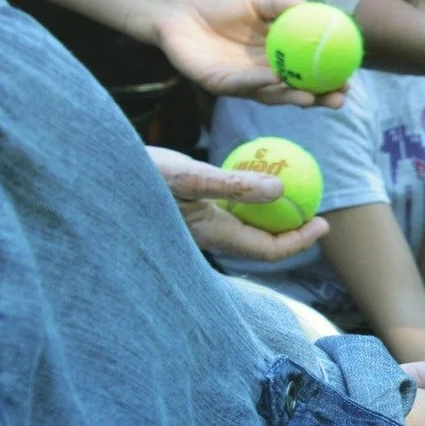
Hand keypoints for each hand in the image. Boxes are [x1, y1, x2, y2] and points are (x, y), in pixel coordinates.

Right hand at [149, 146, 328, 260]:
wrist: (100, 175)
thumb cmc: (141, 176)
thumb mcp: (190, 177)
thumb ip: (235, 185)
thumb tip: (281, 189)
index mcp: (212, 234)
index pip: (266, 249)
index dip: (299, 241)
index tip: (325, 224)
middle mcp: (207, 234)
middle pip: (259, 241)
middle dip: (290, 230)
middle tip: (317, 211)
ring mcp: (197, 222)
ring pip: (244, 225)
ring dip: (270, 214)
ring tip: (295, 194)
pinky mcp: (188, 208)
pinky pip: (228, 208)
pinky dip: (249, 198)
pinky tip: (258, 178)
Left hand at [153, 0, 344, 107]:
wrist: (179, 13)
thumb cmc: (220, 6)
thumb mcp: (258, 0)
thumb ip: (284, 6)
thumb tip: (317, 8)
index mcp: (277, 57)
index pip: (309, 73)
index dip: (330, 78)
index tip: (351, 79)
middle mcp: (264, 74)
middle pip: (297, 91)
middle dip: (319, 99)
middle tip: (340, 99)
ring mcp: (243, 83)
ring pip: (272, 95)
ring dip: (293, 98)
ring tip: (312, 98)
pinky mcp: (220, 85)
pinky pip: (242, 85)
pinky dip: (259, 83)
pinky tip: (275, 79)